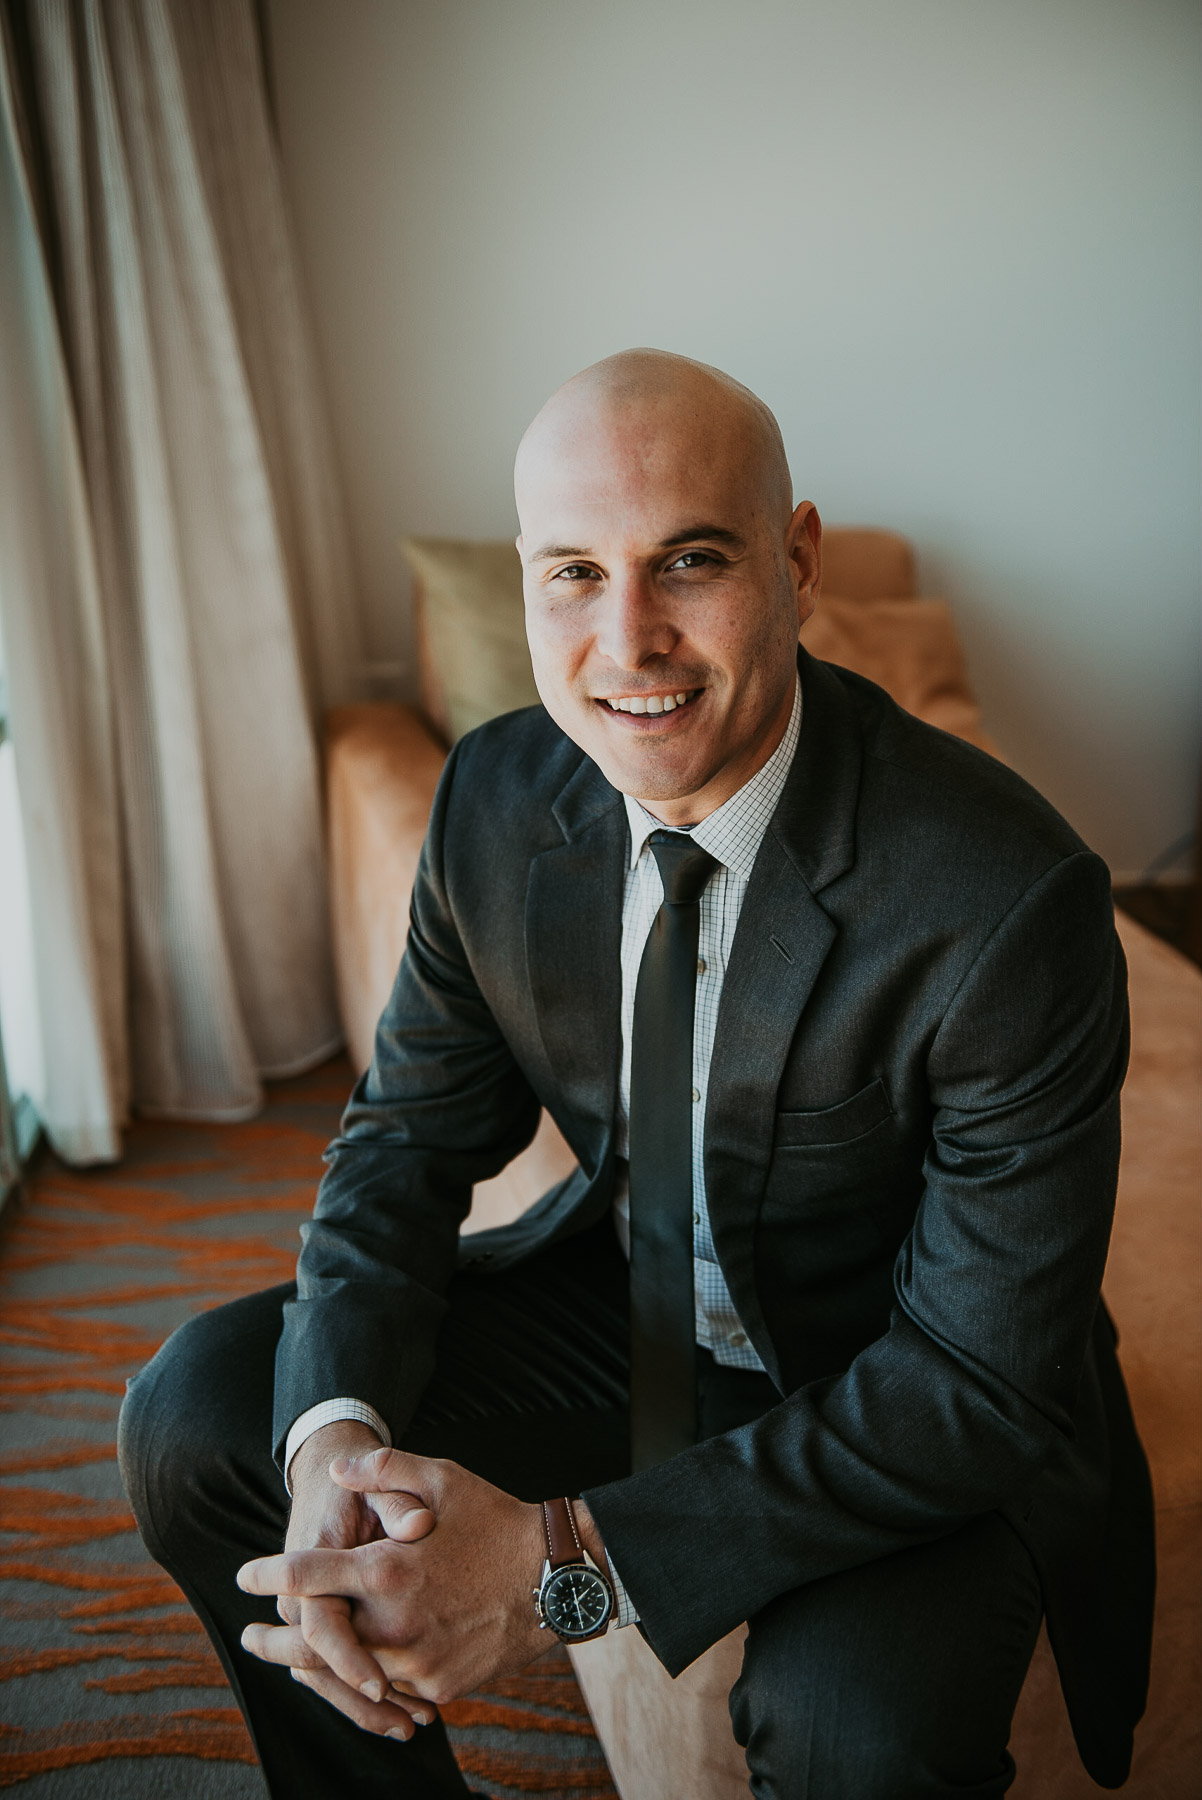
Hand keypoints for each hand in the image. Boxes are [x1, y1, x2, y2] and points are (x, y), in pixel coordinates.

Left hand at [238, 1448, 548, 1710]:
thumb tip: (338, 1469)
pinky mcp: (440, 1688)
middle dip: (274, 1642)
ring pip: (348, 1676)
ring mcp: (417, 1663)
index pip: (308, 1577)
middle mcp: (394, 1625)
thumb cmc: (498, 1521)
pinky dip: (367, 1682)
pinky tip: (355, 1674)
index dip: (269, 1575)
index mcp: (388, 1572)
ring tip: (290, 1662)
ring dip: (315, 1669)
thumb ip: (385, 1470)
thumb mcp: (444, 1478)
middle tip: (248, 1636)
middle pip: (313, 1645)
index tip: (245, 1576)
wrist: (557, 1579)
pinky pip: (391, 1690)